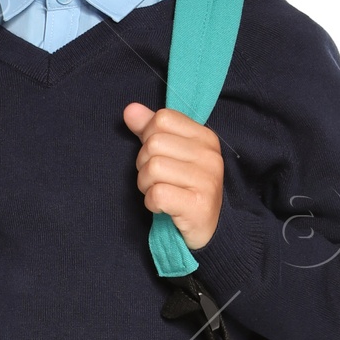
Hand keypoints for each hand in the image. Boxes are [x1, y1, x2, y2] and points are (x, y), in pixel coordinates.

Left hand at [122, 103, 223, 250]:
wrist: (209, 229)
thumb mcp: (172, 154)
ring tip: (159, 193)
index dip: (149, 137)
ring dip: (146, 185)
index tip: (159, 156)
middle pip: (154, 143)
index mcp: (205, 137)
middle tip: (157, 180)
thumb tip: (129, 110)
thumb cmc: (186, 188)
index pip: (162, 119)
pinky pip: (157, 194)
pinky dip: (151, 202)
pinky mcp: (198, 206)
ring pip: (153, 168)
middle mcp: (210, 156)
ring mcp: (207, 181)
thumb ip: (151, 129)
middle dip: (144, 164)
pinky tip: (162, 207)